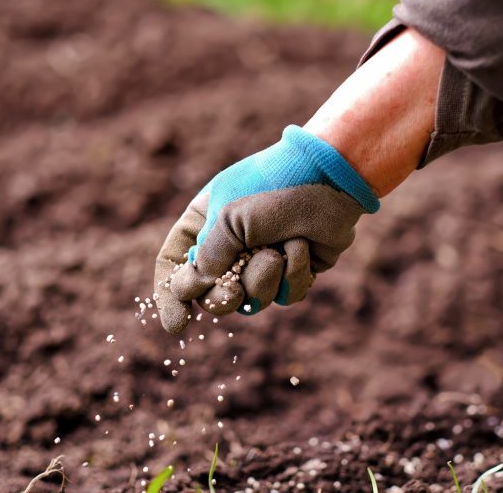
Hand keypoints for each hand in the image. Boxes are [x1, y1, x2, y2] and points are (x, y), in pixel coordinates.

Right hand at [154, 125, 378, 332]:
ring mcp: (263, 259)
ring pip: (251, 300)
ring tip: (278, 250)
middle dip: (223, 298)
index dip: (171, 297)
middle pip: (211, 294)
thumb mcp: (228, 218)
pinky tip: (303, 247)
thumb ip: (207, 258)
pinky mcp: (294, 271)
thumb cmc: (274, 187)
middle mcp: (230, 244)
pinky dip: (294, 274)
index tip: (178, 324)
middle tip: (232, 293)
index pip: (174, 264)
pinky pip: (285, 296)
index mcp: (204, 223)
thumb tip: (191, 290)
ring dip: (264, 279)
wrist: (331, 178)